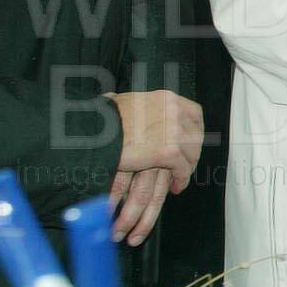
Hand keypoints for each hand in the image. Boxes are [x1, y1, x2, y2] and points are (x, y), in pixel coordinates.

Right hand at [109, 89, 203, 245]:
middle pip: (195, 136)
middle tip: (186, 165)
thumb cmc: (100, 118)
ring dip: (187, 168)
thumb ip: (135, 105)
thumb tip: (119, 102)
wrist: (91, 131)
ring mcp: (174, 131)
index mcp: (166, 99)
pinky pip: (183, 169)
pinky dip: (181, 180)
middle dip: (192, 153)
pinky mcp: (168, 151)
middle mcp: (175, 112)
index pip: (194, 114)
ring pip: (191, 154)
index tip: (191, 142)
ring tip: (180, 179)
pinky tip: (176, 187)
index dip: (194, 131)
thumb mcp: (124, 103)